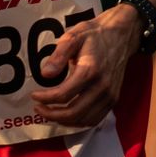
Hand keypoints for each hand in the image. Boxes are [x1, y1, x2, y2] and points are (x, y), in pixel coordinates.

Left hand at [30, 2, 139, 127]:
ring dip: (64, 120)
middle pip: (73, 112)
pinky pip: (95, 119)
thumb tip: (45, 74)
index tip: (34, 95)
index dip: (45, 98)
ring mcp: (110, 95)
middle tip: (38, 108)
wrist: (121, 35)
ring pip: (84, 120)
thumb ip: (59, 55)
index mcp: (90, 70)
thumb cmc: (94, 34)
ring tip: (50, 112)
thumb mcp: (73, 36)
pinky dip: (78, 121)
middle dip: (51, 114)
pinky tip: (67, 115)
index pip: (63, 94)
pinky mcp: (114, 99)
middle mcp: (102, 86)